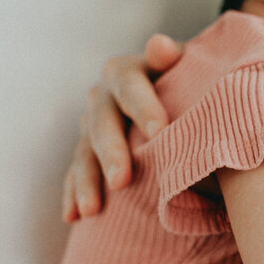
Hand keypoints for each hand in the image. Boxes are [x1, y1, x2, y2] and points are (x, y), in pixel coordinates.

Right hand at [62, 34, 182, 221]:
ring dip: (87, 182)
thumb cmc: (189, 83)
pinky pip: (75, 176)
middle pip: (101, 124)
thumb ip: (176, 59)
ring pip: (83, 154)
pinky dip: (74, 195)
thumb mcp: (187, 66)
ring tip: (93, 209)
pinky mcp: (85, 154)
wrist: (176, 95)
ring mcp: (89, 127)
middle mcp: (102, 97)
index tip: (160, 132)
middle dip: (111, 153)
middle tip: (121, 181)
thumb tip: (160, 45)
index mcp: (126, 72)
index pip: (130, 85)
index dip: (144, 107)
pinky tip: (74, 218)